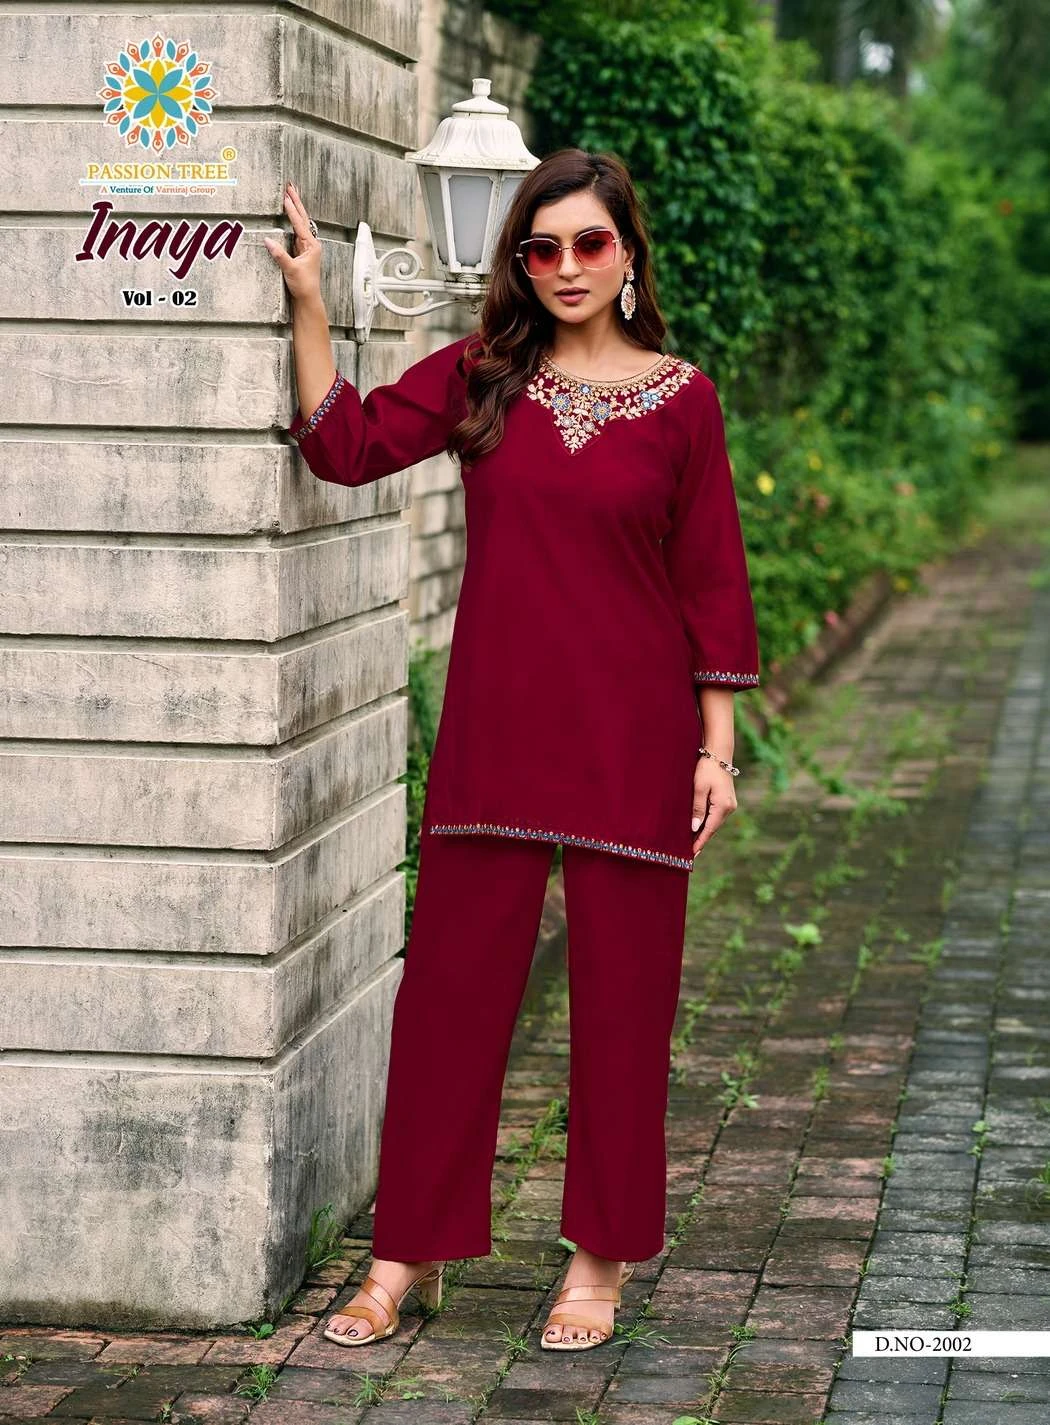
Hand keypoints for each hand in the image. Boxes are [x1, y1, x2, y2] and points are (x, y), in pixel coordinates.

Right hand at [263, 181, 322, 302]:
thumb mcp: (290, 269)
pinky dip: (292, 220)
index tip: (286, 197)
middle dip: (296, 202)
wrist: (308, 298)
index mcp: (311, 246)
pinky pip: (296, 231)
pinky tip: (289, 214)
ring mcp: (305, 247)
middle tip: (290, 186)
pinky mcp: (300, 251)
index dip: (292, 210)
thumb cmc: (304, 286)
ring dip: (295, 208)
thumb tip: (268, 240)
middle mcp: (310, 244)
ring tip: (290, 194)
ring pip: (300, 223)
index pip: (300, 223)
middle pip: (303, 218)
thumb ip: (279, 255)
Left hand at [690, 758, 737, 858]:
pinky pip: (716, 816)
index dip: (700, 842)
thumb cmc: (706, 769)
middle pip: (713, 828)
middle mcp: (729, 808)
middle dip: (701, 840)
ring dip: (704, 832)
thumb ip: (697, 809)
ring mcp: (729, 804)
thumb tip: (695, 828)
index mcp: (723, 806)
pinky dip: (708, 823)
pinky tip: (699, 829)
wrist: (718, 754)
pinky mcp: (727, 801)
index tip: (692, 854)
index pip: (710, 829)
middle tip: (689, 854)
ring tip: (692, 844)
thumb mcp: (699, 788)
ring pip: (714, 823)